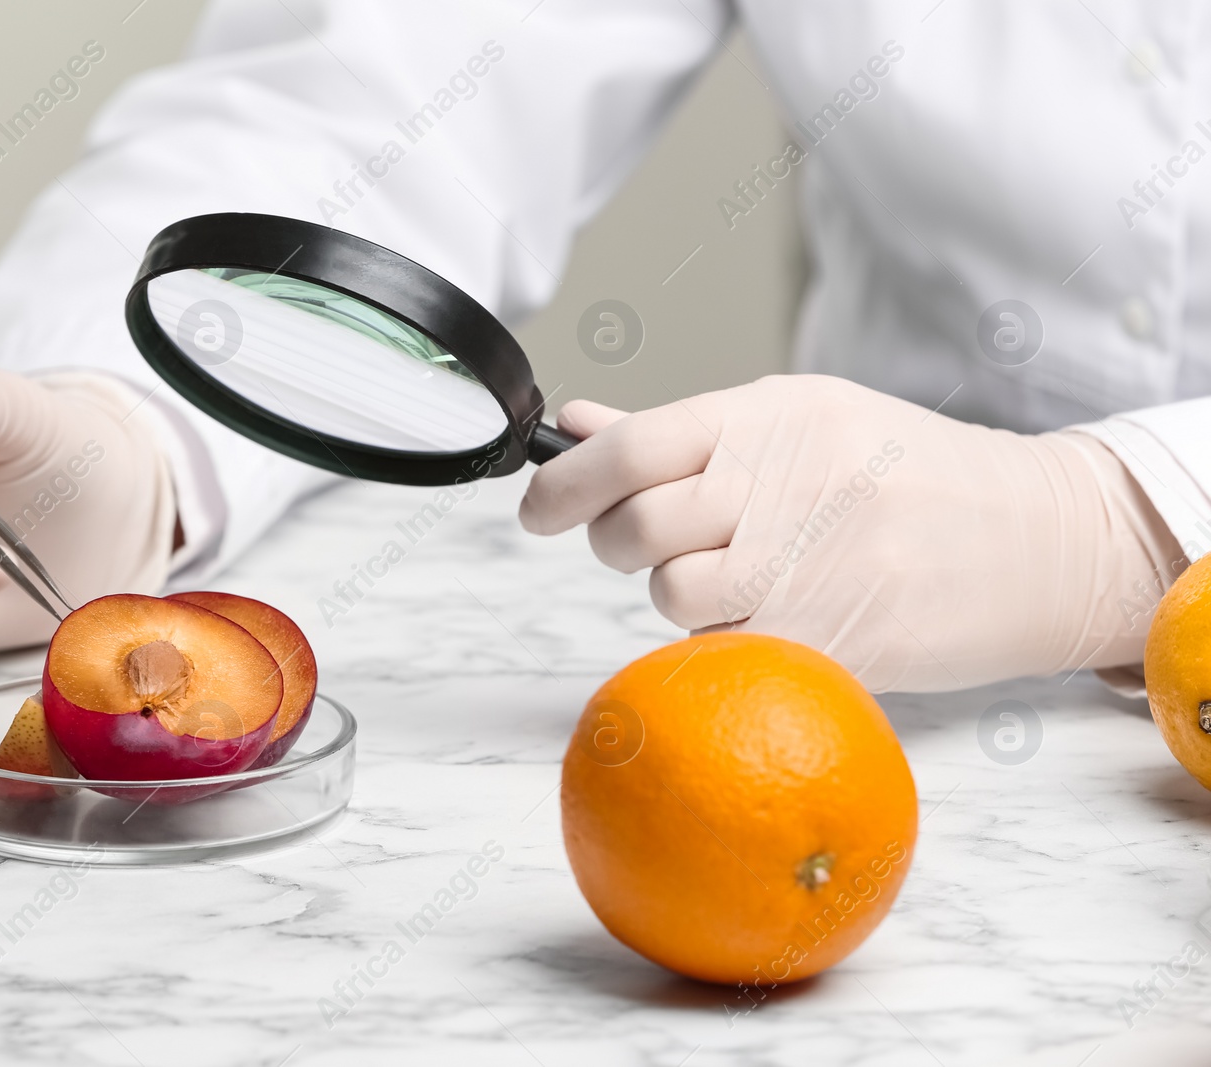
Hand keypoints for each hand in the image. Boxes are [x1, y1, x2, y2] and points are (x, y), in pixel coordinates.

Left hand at [519, 375, 1181, 691]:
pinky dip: (733, 640)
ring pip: (674, 595)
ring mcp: (813, 563)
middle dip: (616, 545)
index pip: (631, 448)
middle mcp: (787, 481)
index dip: (562, 484)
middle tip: (646, 546)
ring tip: (734, 577)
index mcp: (773, 414)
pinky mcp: (834, 637)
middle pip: (637, 528)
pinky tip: (779, 613)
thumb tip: (573, 425)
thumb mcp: (803, 420)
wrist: (1042, 538)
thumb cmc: (909, 474)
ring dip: (679, 596)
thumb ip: (681, 432)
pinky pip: (731, 650)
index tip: (534, 507)